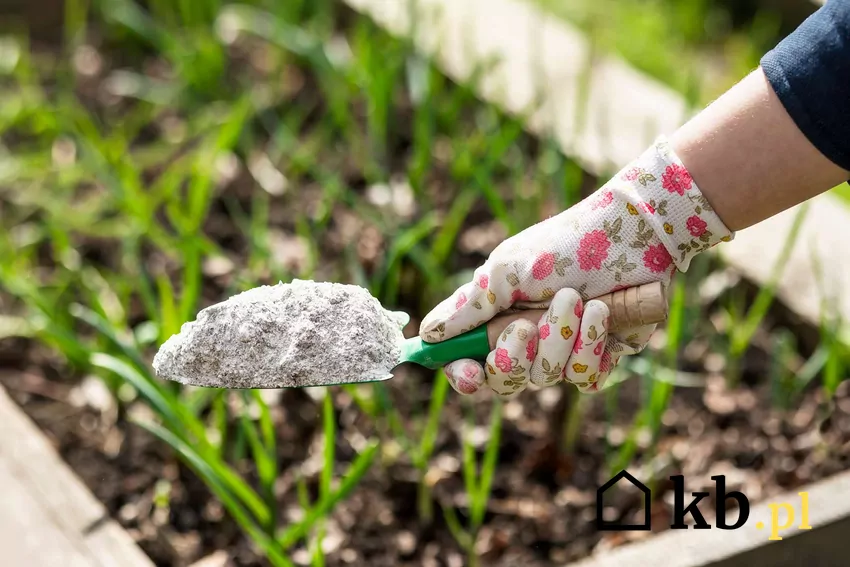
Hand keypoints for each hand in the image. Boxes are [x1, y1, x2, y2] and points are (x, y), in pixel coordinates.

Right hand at [420, 138, 733, 396]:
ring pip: (545, 379)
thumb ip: (470, 305)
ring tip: (572, 298)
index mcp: (496, 317)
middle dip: (511, 359)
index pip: (467, 363)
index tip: (468, 372)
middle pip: (503, 384)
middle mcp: (527, 340)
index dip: (463, 376)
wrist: (632, 232)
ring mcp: (563, 351)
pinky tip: (600, 312)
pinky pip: (586, 377)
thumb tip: (428, 333)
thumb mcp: (508, 272)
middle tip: (523, 327)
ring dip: (557, 339)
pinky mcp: (601, 355)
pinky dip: (591, 345)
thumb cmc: (564, 245)